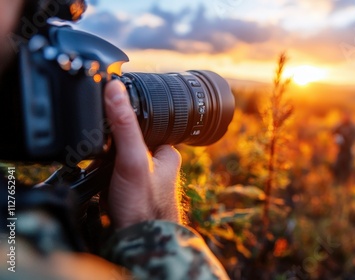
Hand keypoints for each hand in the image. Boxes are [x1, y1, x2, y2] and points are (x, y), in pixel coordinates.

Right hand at [103, 80, 181, 229]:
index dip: (122, 121)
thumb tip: (115, 89)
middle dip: (110, 148)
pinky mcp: (128, 189)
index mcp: (167, 151)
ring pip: (116, 157)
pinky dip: (102, 177)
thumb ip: (125, 126)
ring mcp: (143, 176)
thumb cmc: (144, 204)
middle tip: (109, 163)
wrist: (137, 240)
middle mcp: (158, 162)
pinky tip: (102, 185)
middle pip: (126, 139)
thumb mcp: (133, 159)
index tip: (109, 129)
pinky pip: (110, 174)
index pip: (143, 122)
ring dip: (104, 163)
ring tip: (108, 177)